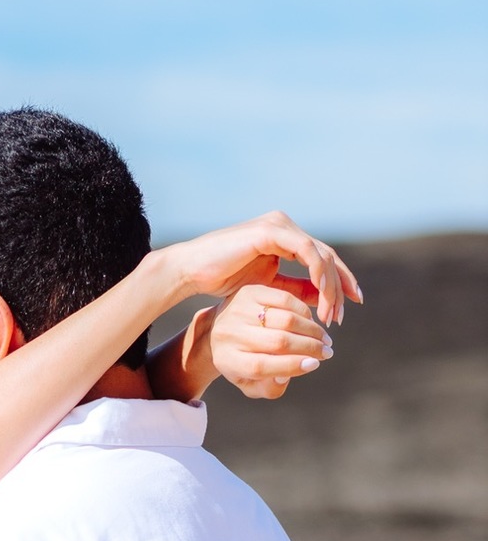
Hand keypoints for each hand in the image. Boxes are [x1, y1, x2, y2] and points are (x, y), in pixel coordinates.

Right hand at [152, 212, 361, 326]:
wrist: (192, 271)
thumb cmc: (222, 278)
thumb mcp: (267, 287)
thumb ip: (294, 288)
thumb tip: (320, 299)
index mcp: (284, 237)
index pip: (321, 258)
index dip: (338, 281)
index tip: (348, 306)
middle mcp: (285, 226)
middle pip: (326, 255)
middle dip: (339, 286)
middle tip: (342, 315)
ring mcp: (279, 225)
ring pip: (320, 254)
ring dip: (329, 286)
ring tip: (329, 314)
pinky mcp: (272, 231)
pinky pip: (307, 251)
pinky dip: (317, 274)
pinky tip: (320, 297)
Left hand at [210, 283, 333, 400]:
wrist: (219, 328)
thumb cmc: (242, 360)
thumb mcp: (250, 382)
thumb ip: (269, 388)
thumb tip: (286, 376)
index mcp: (227, 360)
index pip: (261, 366)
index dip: (291, 366)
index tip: (315, 365)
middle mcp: (229, 334)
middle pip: (277, 342)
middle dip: (309, 348)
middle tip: (327, 352)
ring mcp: (238, 310)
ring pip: (285, 320)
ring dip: (311, 330)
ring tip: (323, 340)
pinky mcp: (249, 291)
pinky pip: (285, 300)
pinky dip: (303, 312)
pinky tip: (311, 322)